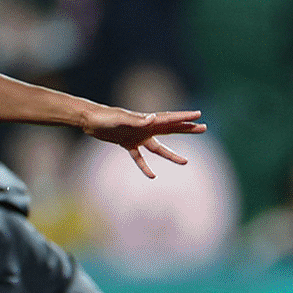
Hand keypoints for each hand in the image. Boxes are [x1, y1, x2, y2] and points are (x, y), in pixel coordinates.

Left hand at [80, 105, 205, 177]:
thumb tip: (153, 119)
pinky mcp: (127, 143)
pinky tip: (152, 175)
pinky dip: (145, 166)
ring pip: (158, 147)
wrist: (89, 120)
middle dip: (186, 129)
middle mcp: (145, 127)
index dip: (184, 118)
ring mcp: (137, 136)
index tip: (199, 116)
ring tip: (185, 162)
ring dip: (171, 154)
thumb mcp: (121, 119)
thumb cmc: (105, 117)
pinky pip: (139, 157)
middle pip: (170, 129)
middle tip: (203, 128)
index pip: (169, 119)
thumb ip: (137, 120)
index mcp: (146, 120)